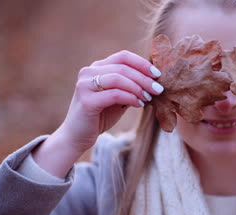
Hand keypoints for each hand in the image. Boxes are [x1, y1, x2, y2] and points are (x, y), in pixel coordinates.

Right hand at [33, 50, 162, 177]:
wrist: (77, 137)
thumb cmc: (100, 116)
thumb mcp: (118, 98)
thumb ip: (130, 87)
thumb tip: (154, 80)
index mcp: (97, 68)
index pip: (123, 56)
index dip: (142, 63)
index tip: (158, 74)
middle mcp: (88, 72)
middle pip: (123, 67)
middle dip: (144, 78)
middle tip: (158, 89)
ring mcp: (85, 85)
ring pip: (118, 78)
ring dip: (138, 87)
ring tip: (149, 98)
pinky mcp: (86, 100)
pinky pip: (115, 94)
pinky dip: (130, 98)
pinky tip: (139, 104)